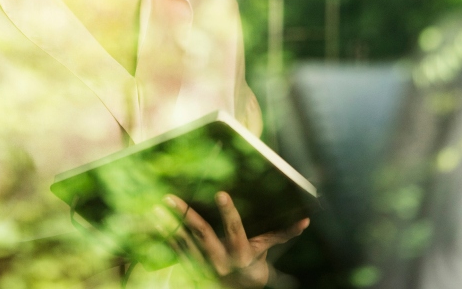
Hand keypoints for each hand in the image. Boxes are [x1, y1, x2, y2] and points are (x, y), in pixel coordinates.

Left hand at [164, 193, 309, 287]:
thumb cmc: (254, 267)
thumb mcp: (267, 252)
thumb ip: (283, 235)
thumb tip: (306, 222)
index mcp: (241, 253)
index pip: (235, 229)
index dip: (229, 213)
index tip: (221, 194)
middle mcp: (220, 260)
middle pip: (202, 235)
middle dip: (186, 216)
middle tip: (170, 198)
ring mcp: (203, 265)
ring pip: (183, 242)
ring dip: (168, 224)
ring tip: (156, 206)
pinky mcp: (192, 267)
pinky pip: (176, 250)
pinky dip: (165, 235)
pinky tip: (155, 220)